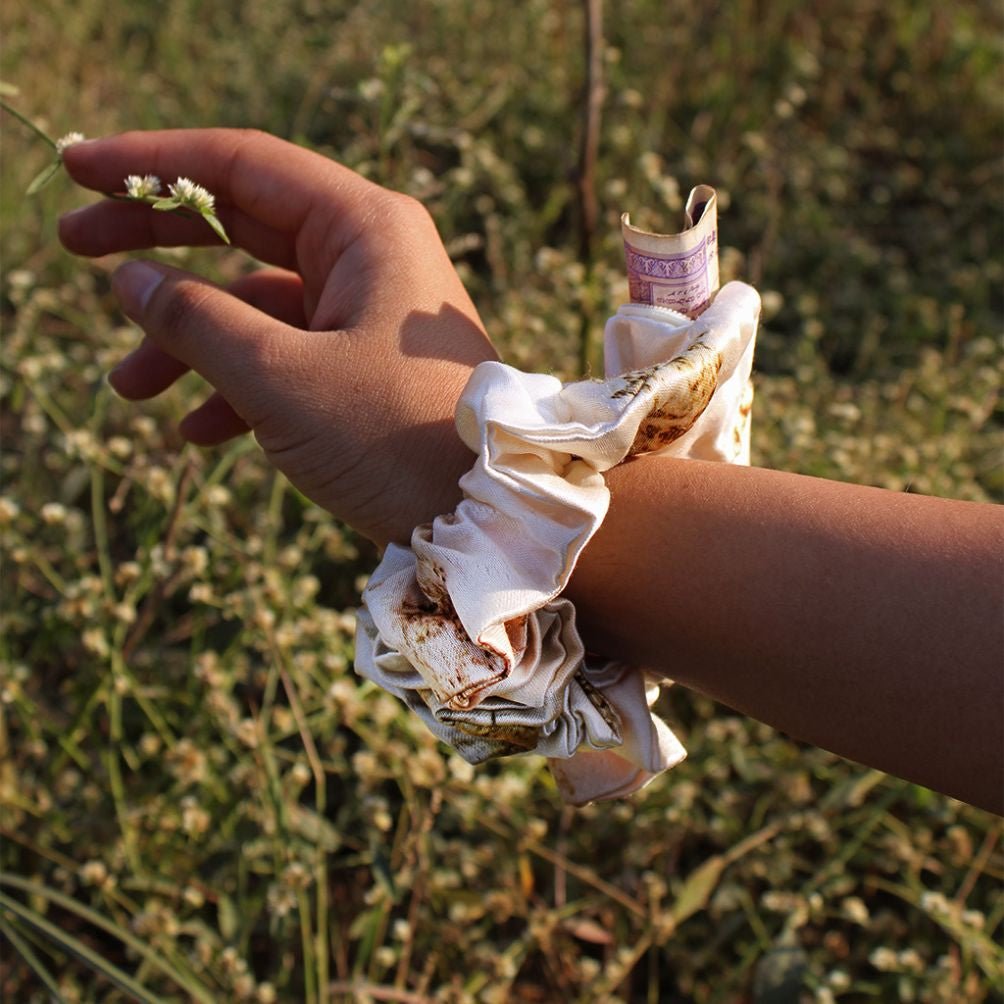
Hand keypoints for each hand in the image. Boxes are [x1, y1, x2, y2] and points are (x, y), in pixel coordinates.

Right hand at [59, 129, 496, 545]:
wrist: (486, 520)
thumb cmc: (395, 441)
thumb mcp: (282, 380)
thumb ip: (197, 323)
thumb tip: (130, 280)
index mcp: (365, 229)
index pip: (242, 166)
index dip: (152, 164)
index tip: (78, 170)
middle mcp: (372, 256)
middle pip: (242, 227)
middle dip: (158, 245)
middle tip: (72, 250)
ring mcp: (370, 313)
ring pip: (259, 305)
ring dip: (191, 342)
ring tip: (128, 388)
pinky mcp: (368, 365)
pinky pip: (288, 356)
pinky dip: (240, 386)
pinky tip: (197, 432)